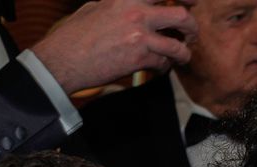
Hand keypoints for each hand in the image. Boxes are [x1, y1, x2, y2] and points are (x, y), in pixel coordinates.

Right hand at [32, 0, 197, 94]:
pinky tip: (161, 69)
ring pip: (176, 43)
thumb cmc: (72, 36)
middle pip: (181, 15)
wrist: (61, 62)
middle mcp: (138, 13)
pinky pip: (161, 62)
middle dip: (191, 26)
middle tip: (191, 33)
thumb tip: (122, 5)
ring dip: (183, 52)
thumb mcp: (95, 7)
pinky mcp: (137, 59)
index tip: (195, 1)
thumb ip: (116, 4)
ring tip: (183, 56)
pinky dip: (164, 67)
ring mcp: (140, 36)